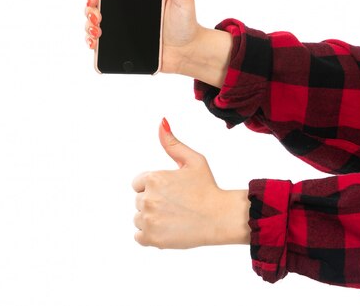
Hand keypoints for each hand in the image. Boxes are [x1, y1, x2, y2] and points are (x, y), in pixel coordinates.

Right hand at [83, 0, 203, 73]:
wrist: (187, 51)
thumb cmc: (187, 22)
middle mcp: (126, 10)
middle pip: (97, 4)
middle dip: (89, 8)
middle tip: (97, 15)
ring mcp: (122, 28)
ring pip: (94, 23)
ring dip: (88, 25)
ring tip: (96, 31)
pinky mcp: (122, 45)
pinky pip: (100, 43)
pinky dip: (92, 42)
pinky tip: (94, 43)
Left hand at [131, 118, 249, 248]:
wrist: (221, 217)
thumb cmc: (208, 187)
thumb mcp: (194, 160)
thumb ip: (173, 143)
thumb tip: (161, 122)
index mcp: (153, 178)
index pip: (138, 183)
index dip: (155, 188)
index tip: (171, 192)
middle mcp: (147, 198)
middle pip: (139, 201)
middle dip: (154, 203)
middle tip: (177, 206)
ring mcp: (148, 219)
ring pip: (139, 219)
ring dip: (152, 220)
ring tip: (174, 218)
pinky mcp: (151, 238)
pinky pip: (139, 237)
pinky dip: (150, 235)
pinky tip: (167, 230)